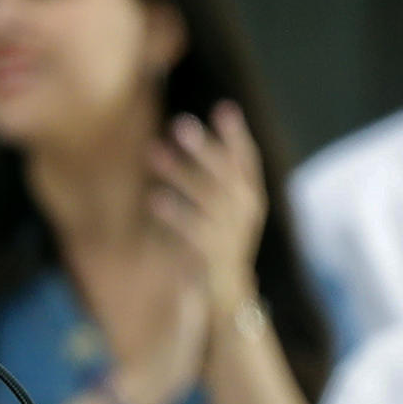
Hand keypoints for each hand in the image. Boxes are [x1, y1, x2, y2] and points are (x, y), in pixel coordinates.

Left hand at [147, 101, 267, 323]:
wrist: (229, 296)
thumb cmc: (219, 242)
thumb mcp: (223, 207)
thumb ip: (212, 173)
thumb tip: (190, 128)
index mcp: (250, 198)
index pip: (247, 161)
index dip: (236, 135)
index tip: (224, 107)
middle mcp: (245, 214)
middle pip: (226, 175)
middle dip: (204, 148)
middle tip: (180, 123)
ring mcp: (231, 235)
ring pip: (207, 199)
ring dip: (180, 173)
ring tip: (153, 150)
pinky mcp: (213, 256)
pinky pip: (192, 231)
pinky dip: (174, 213)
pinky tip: (153, 196)